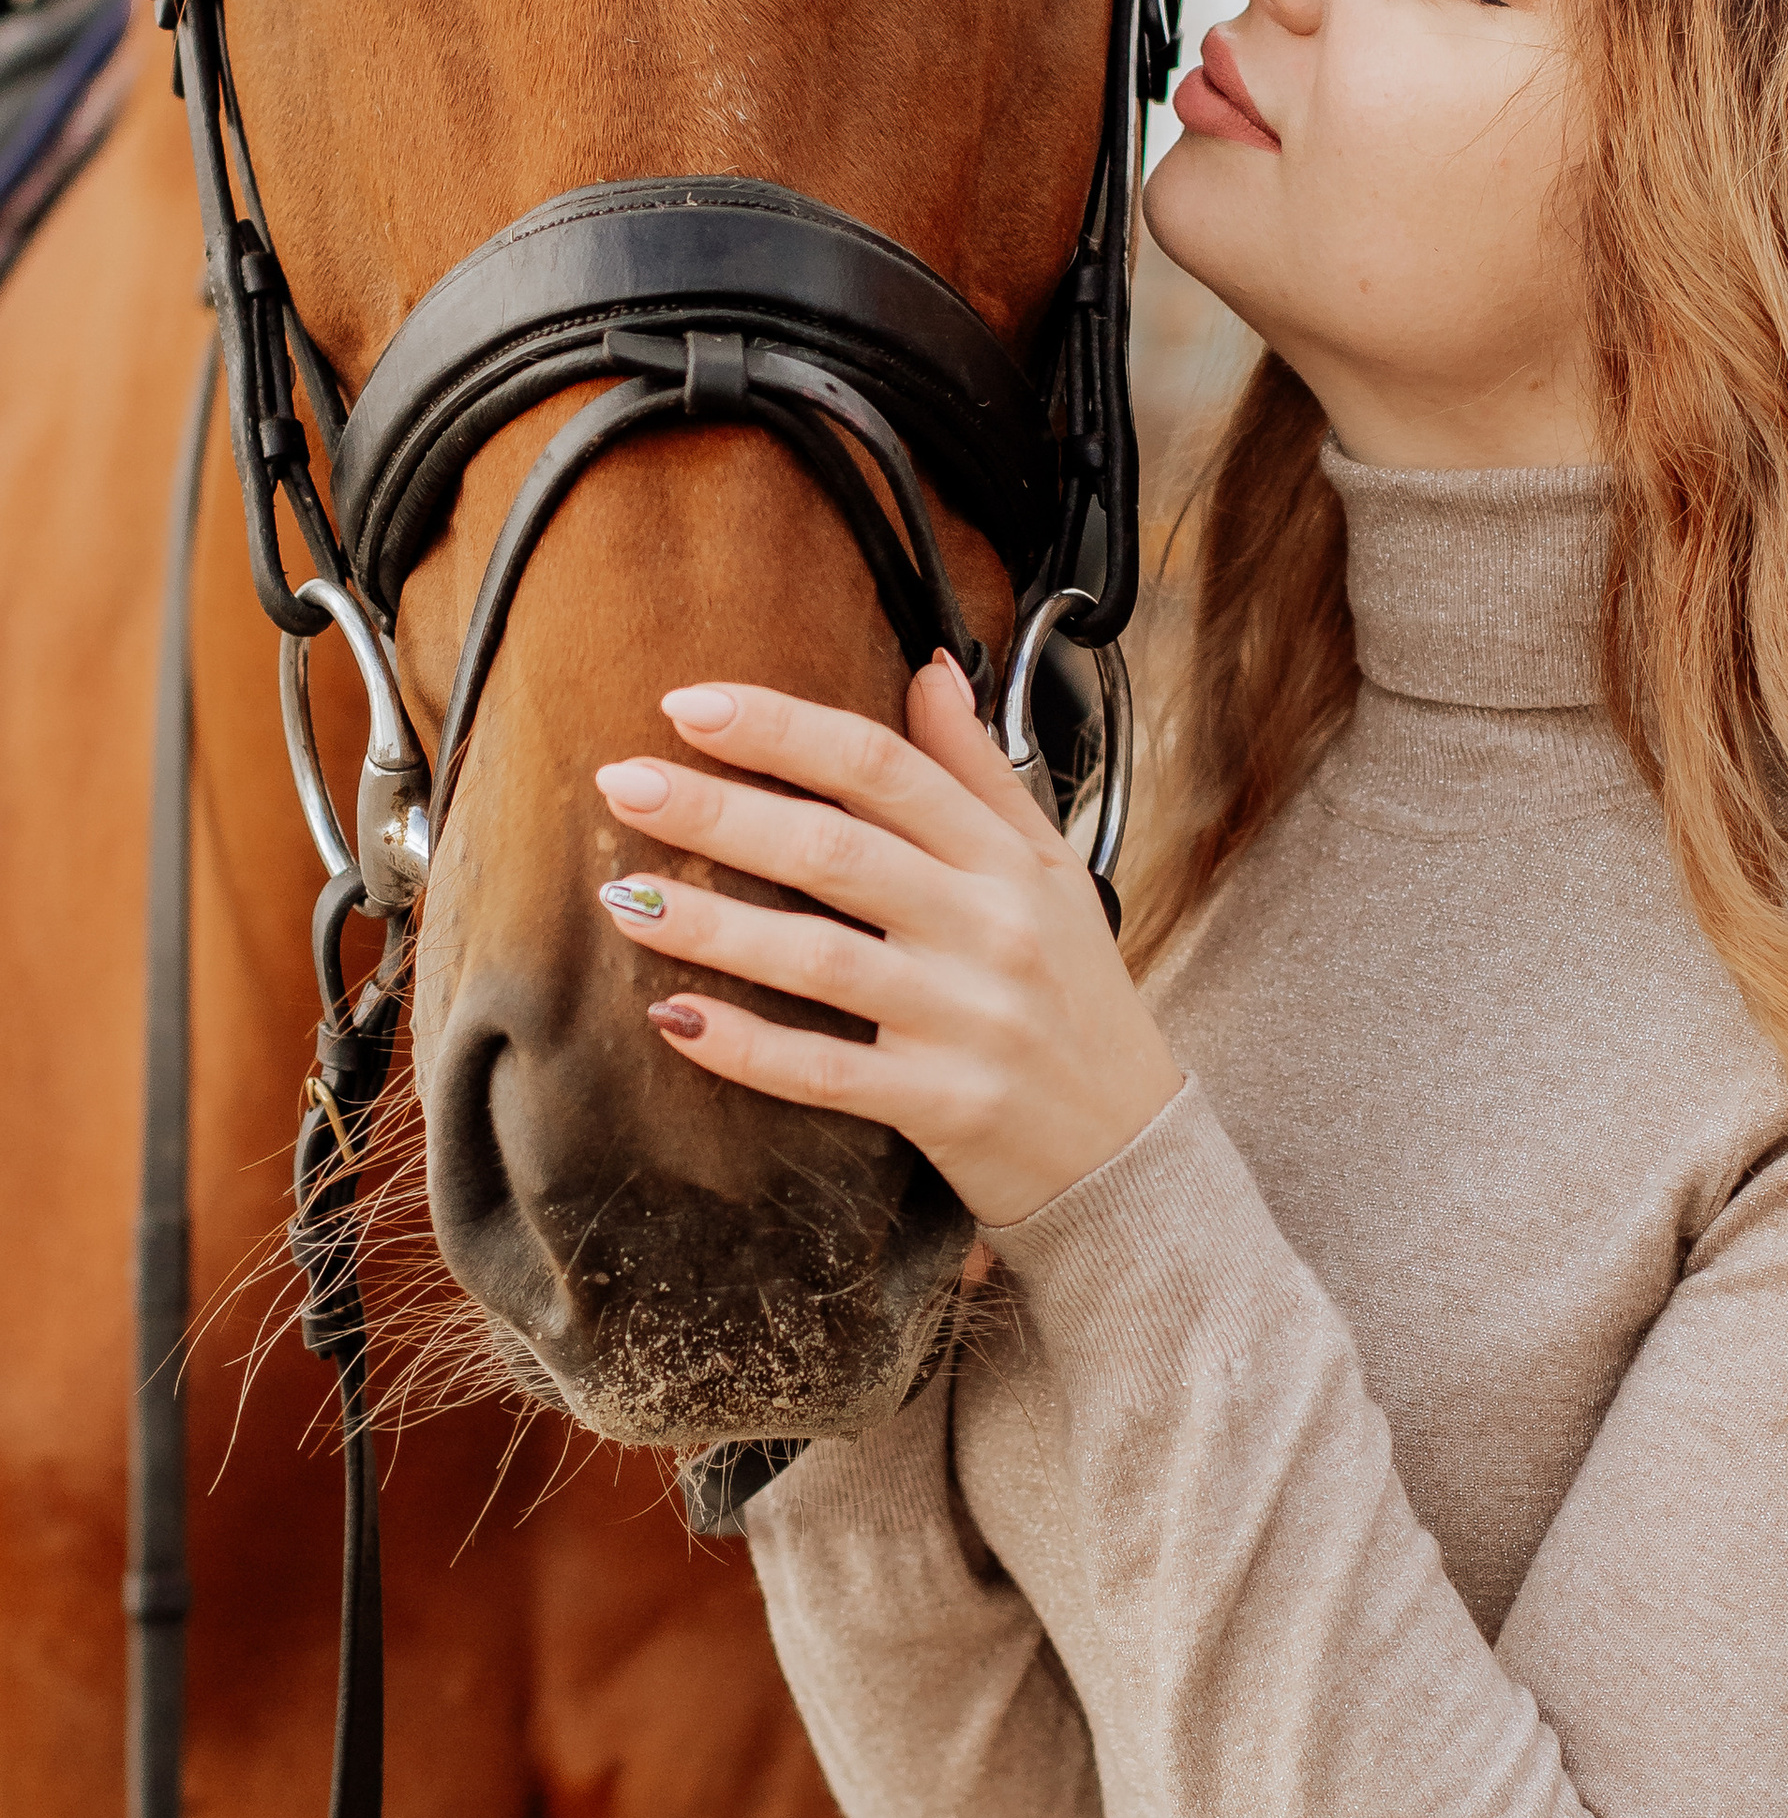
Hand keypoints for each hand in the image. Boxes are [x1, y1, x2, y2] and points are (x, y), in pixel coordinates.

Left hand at [593, 660, 1182, 1227]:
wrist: (1133, 1148)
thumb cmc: (1079, 1000)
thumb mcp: (1050, 872)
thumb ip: (982, 772)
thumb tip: (931, 668)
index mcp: (1008, 862)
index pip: (883, 768)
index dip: (782, 730)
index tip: (690, 706)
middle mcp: (991, 929)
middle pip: (836, 850)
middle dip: (719, 811)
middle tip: (623, 783)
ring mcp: (968, 1019)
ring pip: (820, 958)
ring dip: (713, 924)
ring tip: (626, 898)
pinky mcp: (943, 1105)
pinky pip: (828, 1072)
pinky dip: (747, 1047)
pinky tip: (674, 1018)